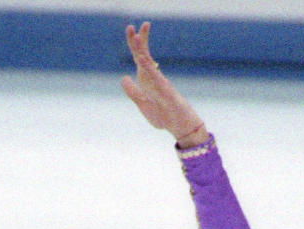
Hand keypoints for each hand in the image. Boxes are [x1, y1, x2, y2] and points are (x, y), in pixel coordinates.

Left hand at [121, 22, 206, 146]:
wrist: (180, 126)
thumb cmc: (165, 116)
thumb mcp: (143, 104)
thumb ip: (133, 91)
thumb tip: (124, 77)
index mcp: (147, 80)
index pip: (139, 58)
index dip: (133, 45)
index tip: (130, 29)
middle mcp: (153, 78)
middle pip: (143, 55)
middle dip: (138, 40)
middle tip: (130, 26)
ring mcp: (159, 82)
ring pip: (148, 63)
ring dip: (141, 50)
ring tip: (135, 36)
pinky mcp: (165, 90)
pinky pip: (155, 77)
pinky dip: (148, 67)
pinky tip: (142, 59)